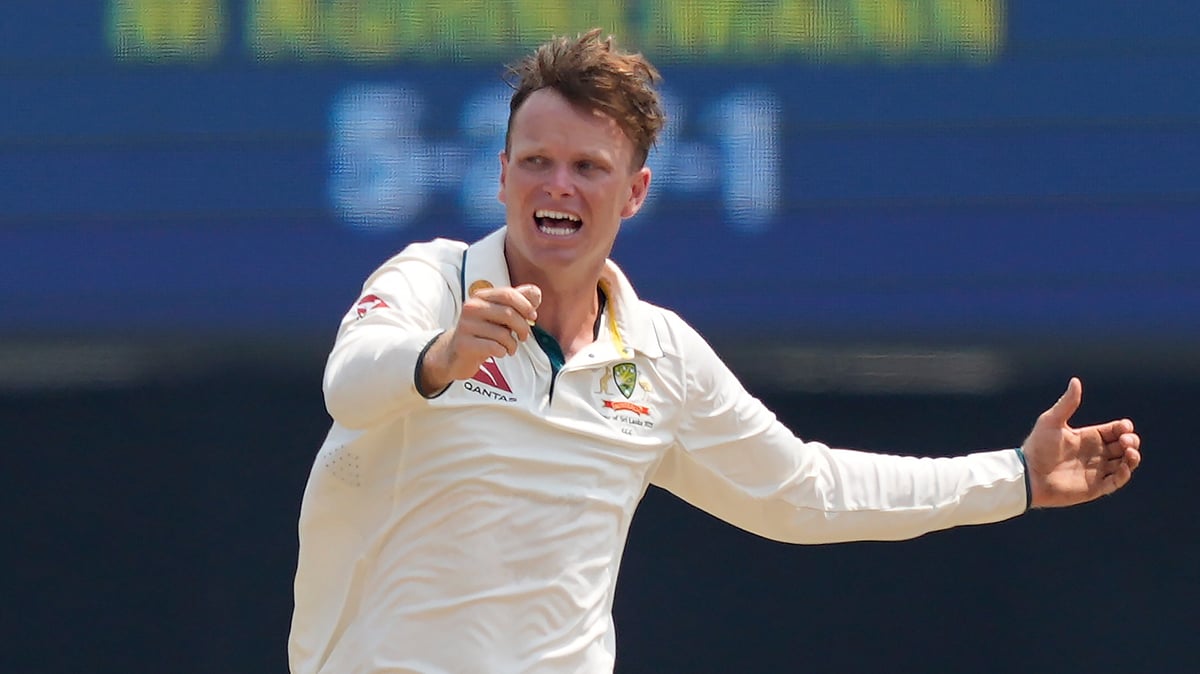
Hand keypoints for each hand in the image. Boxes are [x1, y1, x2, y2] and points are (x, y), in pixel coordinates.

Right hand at [418, 284, 540, 392]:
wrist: (456, 353)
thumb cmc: (482, 332)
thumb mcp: (500, 315)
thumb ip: (518, 302)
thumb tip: (536, 292)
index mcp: (481, 297)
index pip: (508, 294)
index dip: (525, 305)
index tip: (532, 316)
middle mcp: (471, 307)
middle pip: (508, 314)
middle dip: (522, 327)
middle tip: (523, 336)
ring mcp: (466, 326)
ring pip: (503, 334)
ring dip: (512, 344)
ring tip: (509, 347)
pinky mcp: (464, 344)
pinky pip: (494, 347)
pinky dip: (502, 352)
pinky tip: (500, 352)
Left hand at [1022, 377, 1140, 507]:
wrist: (1028, 474)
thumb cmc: (1037, 447)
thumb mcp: (1051, 421)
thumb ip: (1067, 403)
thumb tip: (1075, 380)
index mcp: (1087, 437)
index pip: (1114, 431)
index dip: (1124, 428)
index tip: (1124, 427)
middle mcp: (1094, 453)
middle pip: (1123, 446)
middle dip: (1131, 441)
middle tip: (1126, 441)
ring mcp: (1096, 470)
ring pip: (1124, 463)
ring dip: (1132, 457)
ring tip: (1130, 452)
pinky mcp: (1094, 487)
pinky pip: (1116, 482)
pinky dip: (1124, 475)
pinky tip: (1124, 466)